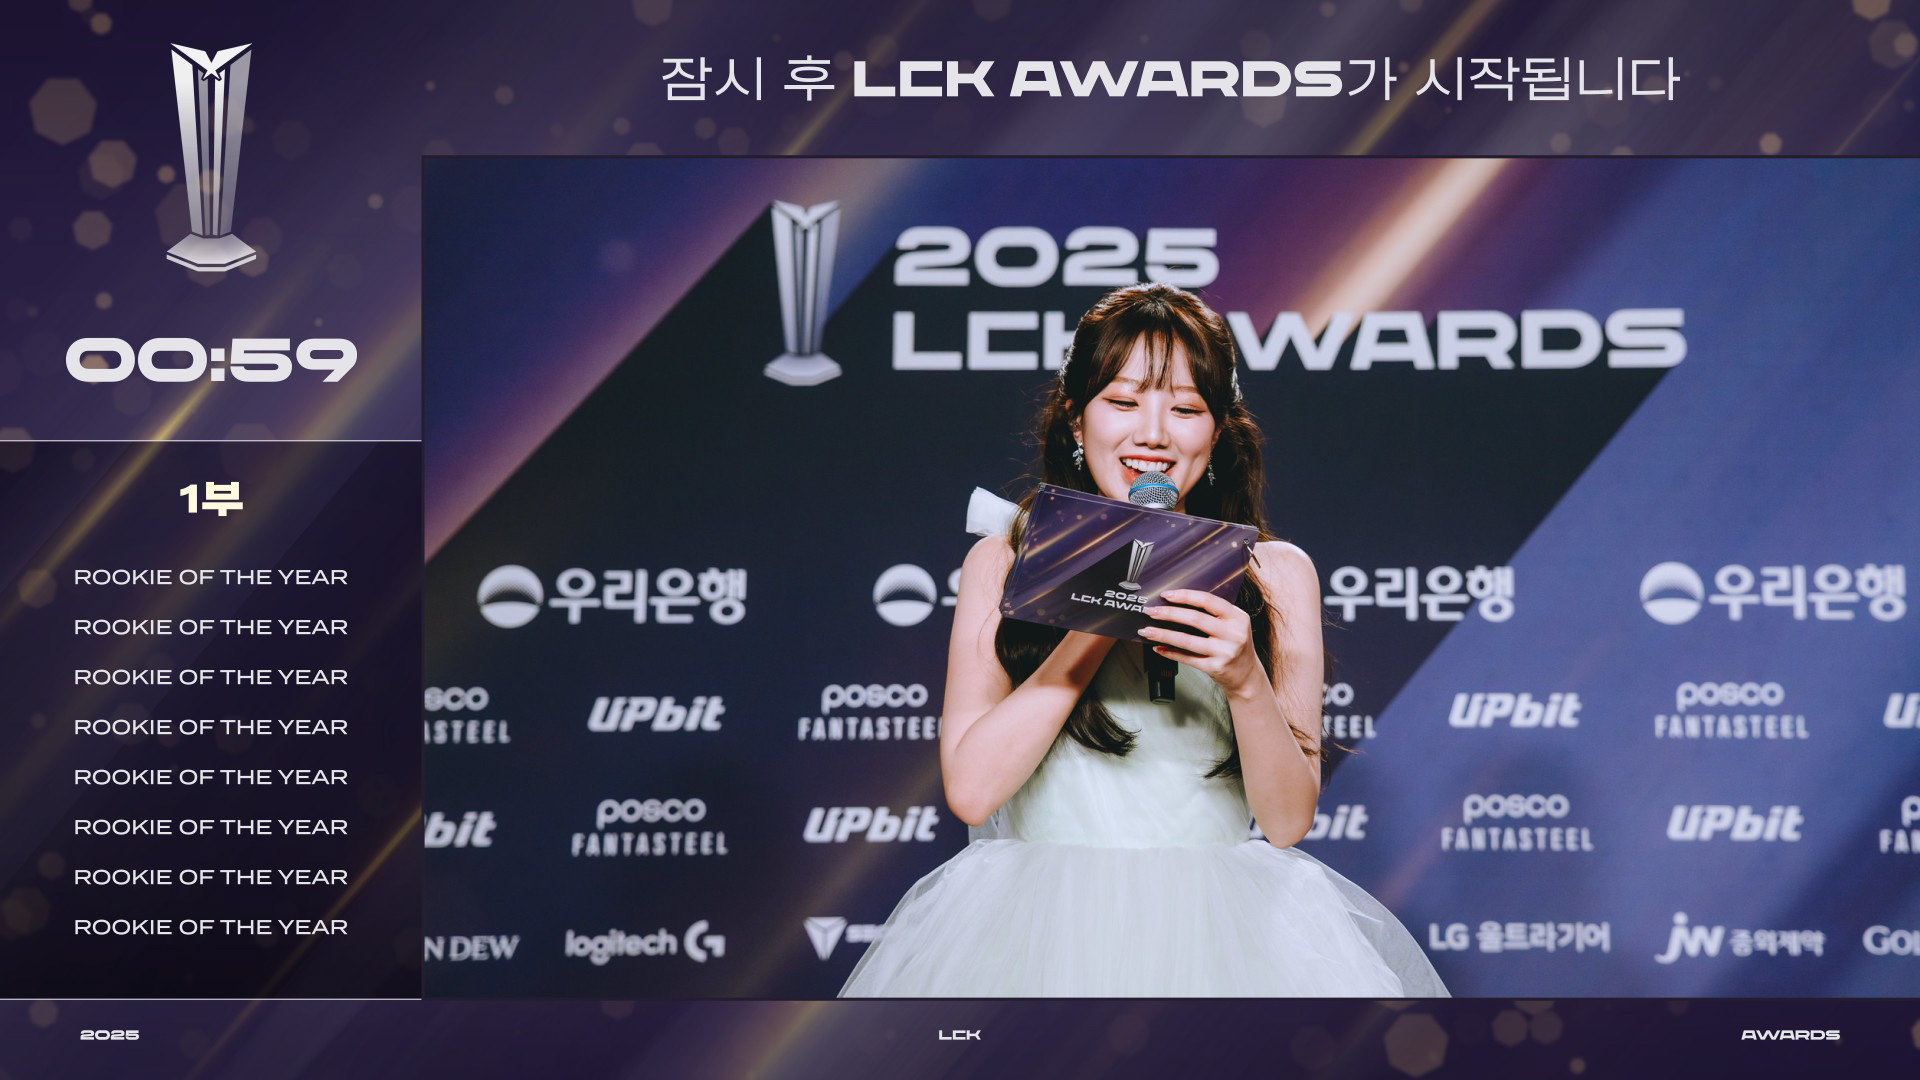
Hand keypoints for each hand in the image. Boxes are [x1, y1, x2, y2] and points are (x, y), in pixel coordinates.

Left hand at [1138, 589, 1263, 697]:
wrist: (1246, 676)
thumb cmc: (1235, 646)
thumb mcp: (1233, 625)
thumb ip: (1214, 614)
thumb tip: (1178, 603)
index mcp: (1237, 617)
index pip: (1208, 601)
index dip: (1185, 596)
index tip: (1166, 595)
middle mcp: (1234, 634)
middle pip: (1195, 618)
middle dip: (1168, 613)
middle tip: (1151, 611)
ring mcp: (1225, 652)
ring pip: (1187, 640)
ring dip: (1163, 634)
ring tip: (1146, 631)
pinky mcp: (1215, 668)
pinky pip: (1187, 658)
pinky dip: (1170, 652)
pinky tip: (1159, 648)